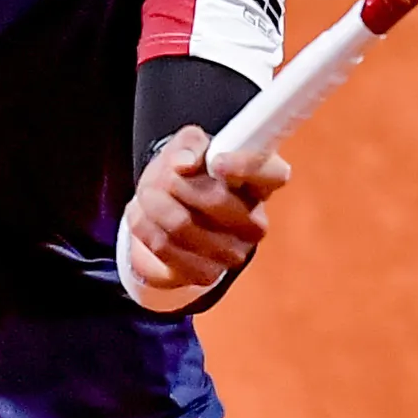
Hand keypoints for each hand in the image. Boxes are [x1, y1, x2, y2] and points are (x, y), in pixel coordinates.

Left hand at [123, 125, 287, 294]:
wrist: (166, 217)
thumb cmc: (186, 175)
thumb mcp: (187, 147)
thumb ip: (190, 144)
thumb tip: (184, 163)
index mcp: (262, 183)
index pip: (271, 174)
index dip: (244, 166)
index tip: (216, 162)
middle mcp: (256, 222)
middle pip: (216, 199)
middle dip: (174, 181)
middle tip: (161, 176)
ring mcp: (235, 253)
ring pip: (182, 223)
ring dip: (153, 204)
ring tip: (149, 196)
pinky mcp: (208, 274)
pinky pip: (165, 246)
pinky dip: (146, 228)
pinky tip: (149, 219)